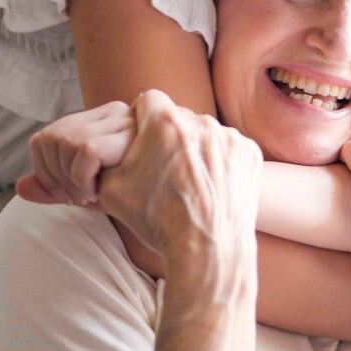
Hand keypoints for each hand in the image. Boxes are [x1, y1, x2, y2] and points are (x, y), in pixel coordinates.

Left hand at [18, 101, 134, 205]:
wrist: (180, 213)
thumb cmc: (138, 200)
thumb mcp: (89, 192)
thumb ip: (56, 188)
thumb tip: (21, 186)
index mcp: (99, 121)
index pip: (44, 138)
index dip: (44, 171)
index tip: (67, 194)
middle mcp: (112, 112)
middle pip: (50, 139)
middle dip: (54, 178)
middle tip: (79, 199)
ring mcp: (123, 120)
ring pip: (64, 142)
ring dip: (69, 180)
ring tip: (91, 197)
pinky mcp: (130, 135)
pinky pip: (85, 151)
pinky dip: (82, 178)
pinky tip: (97, 195)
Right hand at [97, 90, 261, 299]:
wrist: (206, 249)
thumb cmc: (157, 220)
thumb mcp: (111, 189)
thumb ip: (106, 158)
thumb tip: (101, 149)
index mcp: (164, 122)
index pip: (147, 100)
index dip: (141, 119)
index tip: (143, 139)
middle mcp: (200, 121)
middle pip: (178, 118)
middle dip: (169, 137)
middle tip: (164, 168)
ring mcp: (229, 137)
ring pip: (204, 134)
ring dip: (196, 150)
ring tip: (190, 184)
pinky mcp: (249, 154)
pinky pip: (228, 150)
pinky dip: (220, 164)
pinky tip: (212, 188)